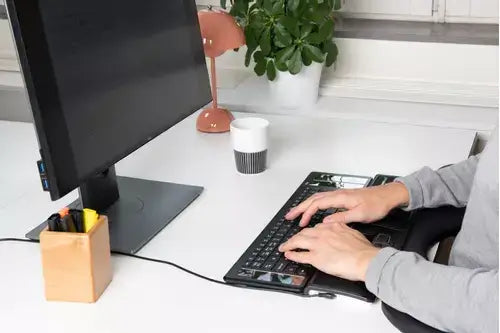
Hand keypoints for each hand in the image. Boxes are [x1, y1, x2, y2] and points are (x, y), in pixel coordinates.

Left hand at [279, 223, 379, 280]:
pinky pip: (300, 255)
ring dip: (289, 244)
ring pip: (298, 241)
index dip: (309, 232)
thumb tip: (340, 228)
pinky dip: (292, 254)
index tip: (307, 234)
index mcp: (332, 226)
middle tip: (291, 240)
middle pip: (304, 232)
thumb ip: (343, 228)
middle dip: (296, 236)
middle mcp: (322, 233)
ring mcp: (318, 245)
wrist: (365, 259)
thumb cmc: (363, 249)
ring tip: (284, 246)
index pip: (316, 227)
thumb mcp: (353, 231)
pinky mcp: (316, 258)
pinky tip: (288, 254)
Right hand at [285, 182, 408, 226]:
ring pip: (317, 198)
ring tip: (297, 213)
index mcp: (340, 198)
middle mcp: (337, 194)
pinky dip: (314, 204)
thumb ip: (341, 218)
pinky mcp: (343, 197)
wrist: (388, 196)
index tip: (301, 223)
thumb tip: (325, 222)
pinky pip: (323, 199)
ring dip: (306, 205)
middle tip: (289, 215)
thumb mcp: (360, 214)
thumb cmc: (377, 204)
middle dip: (300, 207)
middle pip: (313, 199)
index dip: (306, 213)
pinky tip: (313, 210)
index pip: (317, 204)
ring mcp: (340, 195)